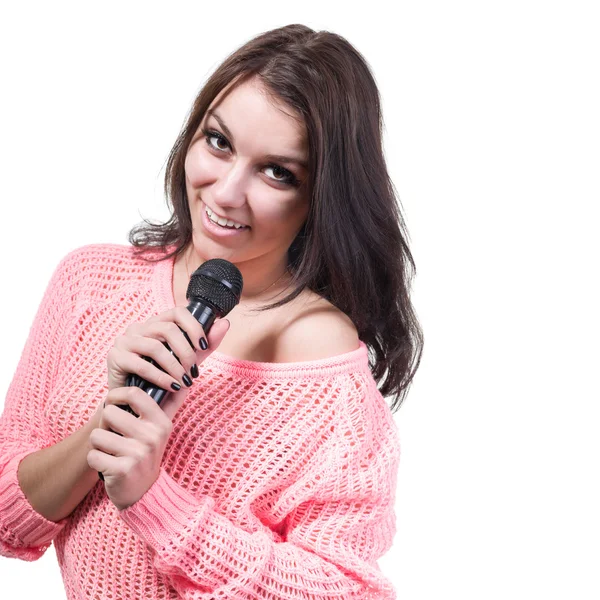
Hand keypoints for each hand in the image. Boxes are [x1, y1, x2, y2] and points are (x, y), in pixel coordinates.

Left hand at [86, 385, 173, 509]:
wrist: (143, 493)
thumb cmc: (144, 453)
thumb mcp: (158, 429)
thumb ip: (162, 405)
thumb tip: (180, 380)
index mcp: (161, 422)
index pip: (135, 394)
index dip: (116, 395)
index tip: (113, 404)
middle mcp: (153, 436)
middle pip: (110, 413)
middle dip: (105, 425)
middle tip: (115, 437)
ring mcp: (138, 453)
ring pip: (97, 435)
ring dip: (99, 445)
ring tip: (112, 452)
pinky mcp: (122, 470)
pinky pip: (93, 455)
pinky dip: (95, 461)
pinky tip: (109, 466)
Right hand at [106, 306, 223, 392]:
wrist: (135, 406)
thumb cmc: (162, 381)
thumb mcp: (187, 362)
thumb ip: (204, 345)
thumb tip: (224, 323)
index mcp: (155, 324)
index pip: (177, 312)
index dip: (193, 326)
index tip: (203, 345)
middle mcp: (138, 328)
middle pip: (168, 329)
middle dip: (186, 352)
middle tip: (194, 372)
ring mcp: (124, 341)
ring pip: (156, 347)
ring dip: (175, 367)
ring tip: (185, 382)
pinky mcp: (114, 358)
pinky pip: (142, 365)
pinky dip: (162, 377)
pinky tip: (172, 387)